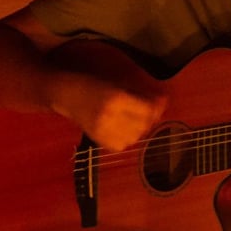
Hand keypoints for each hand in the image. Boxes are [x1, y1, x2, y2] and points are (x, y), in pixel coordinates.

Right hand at [51, 71, 166, 151]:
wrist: (66, 95)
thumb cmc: (95, 84)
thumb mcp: (120, 84)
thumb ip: (142, 95)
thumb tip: (164, 101)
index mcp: (117, 99)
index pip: (148, 110)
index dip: (158, 107)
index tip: (161, 101)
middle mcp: (110, 117)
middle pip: (143, 125)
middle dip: (150, 118)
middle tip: (146, 110)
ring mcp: (103, 132)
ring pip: (135, 137)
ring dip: (139, 129)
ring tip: (132, 118)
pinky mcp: (98, 141)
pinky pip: (122, 145)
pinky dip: (126, 139)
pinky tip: (122, 129)